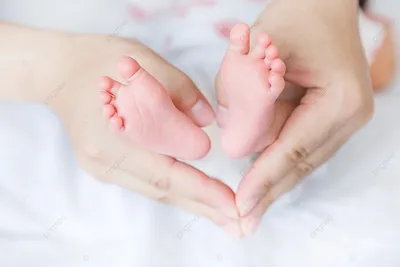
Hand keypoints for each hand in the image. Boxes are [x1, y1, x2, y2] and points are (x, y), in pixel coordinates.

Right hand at [45, 34, 241, 234]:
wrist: (59, 70)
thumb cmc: (100, 61)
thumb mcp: (144, 63)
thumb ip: (180, 92)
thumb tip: (207, 124)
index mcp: (113, 139)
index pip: (167, 174)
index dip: (203, 191)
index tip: (234, 206)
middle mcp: (106, 162)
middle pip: (163, 191)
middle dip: (205, 206)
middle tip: (240, 223)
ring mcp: (103, 167)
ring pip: (156, 190)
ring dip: (193, 201)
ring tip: (224, 213)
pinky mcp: (105, 165)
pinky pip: (147, 181)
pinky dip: (175, 188)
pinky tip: (195, 194)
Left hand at [235, 0, 373, 234]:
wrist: (324, 4)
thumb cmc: (298, 15)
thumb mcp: (264, 48)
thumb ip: (246, 94)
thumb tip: (233, 146)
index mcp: (339, 100)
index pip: (293, 149)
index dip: (265, 179)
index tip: (242, 205)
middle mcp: (348, 117)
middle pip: (300, 164)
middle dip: (269, 191)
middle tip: (244, 221)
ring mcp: (343, 120)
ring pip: (301, 160)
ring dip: (273, 181)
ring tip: (251, 209)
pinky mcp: (332, 118)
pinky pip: (300, 147)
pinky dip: (278, 163)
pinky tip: (262, 182)